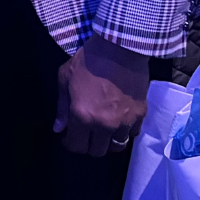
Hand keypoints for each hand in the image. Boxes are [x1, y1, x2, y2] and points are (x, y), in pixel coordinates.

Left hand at [54, 34, 150, 155]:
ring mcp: (125, 122)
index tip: (68, 136)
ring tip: (103, 129)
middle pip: (97, 151)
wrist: (120, 47)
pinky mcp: (140, 115)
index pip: (76, 146)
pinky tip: (119, 120)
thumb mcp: (65, 78)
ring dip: (108, 140)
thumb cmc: (88, 60)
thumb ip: (62, 107)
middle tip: (86, 133)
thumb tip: (59, 128)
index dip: (70, 144)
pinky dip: (125, 131)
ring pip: (117, 146)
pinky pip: (132, 133)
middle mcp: (104, 124)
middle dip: (89, 145)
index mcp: (82, 116)